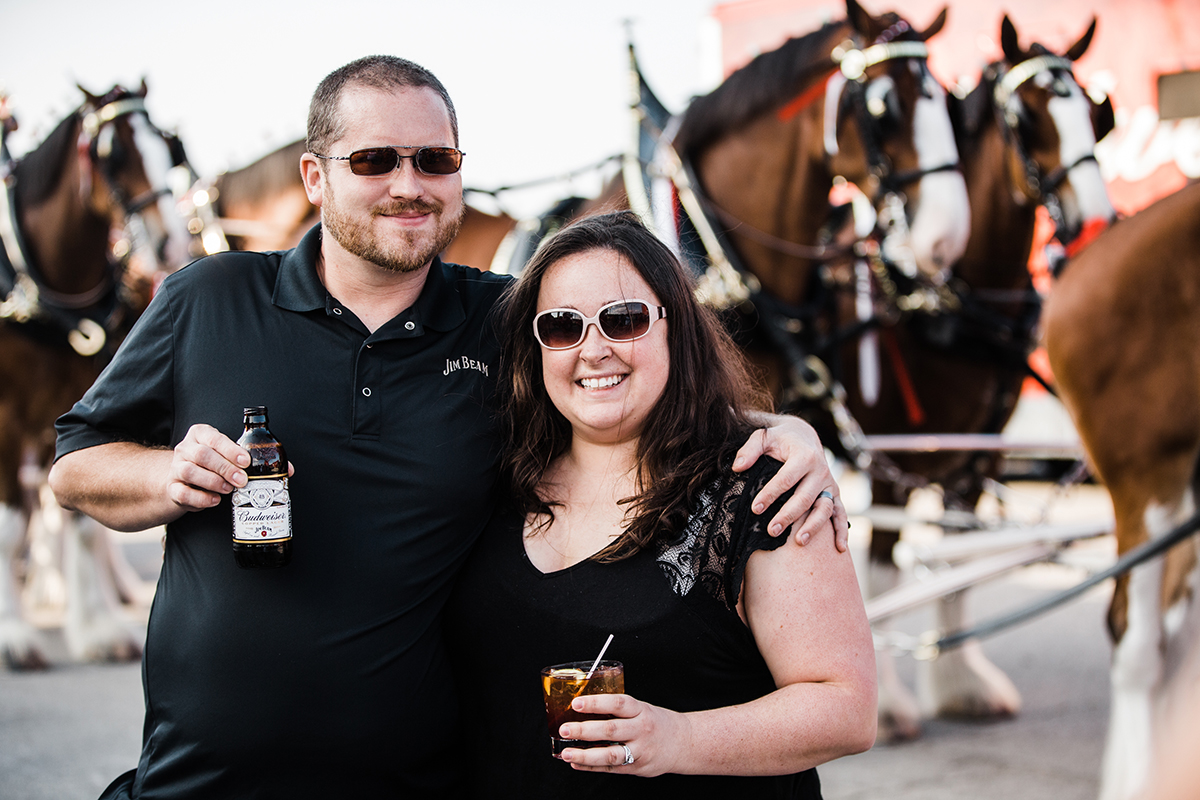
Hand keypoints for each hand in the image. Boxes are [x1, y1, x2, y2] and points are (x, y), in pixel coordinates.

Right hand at [167, 423, 292, 511]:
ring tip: (229, 490)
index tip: (246, 461)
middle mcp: (186, 448)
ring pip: (189, 471)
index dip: (230, 449)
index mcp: (201, 435)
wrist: (181, 479)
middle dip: (225, 468)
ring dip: (213, 482)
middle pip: (202, 455)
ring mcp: (176, 468)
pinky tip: (214, 500)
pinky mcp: (172, 488)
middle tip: (242, 480)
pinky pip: (182, 492)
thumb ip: (254, 459)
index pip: (213, 437)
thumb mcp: (228, 456)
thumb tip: (286, 470)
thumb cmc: (212, 464)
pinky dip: (200, 498)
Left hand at [557, 693, 685, 776]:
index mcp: (641, 710)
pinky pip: (611, 768)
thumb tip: (585, 708)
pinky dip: (592, 766)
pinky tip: (577, 762)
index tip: (576, 703)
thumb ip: (619, 710)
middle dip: (584, 730)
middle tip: (564, 729)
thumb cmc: (657, 723)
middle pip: (610, 730)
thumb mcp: (642, 709)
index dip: (596, 703)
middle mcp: (641, 730)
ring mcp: (640, 751)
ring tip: (566, 753)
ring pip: (610, 755)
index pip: (617, 703)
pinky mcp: (637, 767)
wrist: (685, 743)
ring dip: (585, 755)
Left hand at [733, 417, 848, 551]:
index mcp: (804, 455)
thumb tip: (737, 467)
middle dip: (788, 515)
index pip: (786, 479)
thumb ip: (749, 449)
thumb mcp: (763, 437)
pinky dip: (842, 531)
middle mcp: (820, 470)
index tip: (755, 509)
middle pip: (804, 497)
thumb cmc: (779, 439)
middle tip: (771, 531)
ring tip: (799, 542)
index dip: (770, 494)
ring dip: (813, 526)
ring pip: (824, 508)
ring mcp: (829, 484)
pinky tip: (839, 548)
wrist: (803, 436)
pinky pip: (841, 513)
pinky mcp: (834, 494)